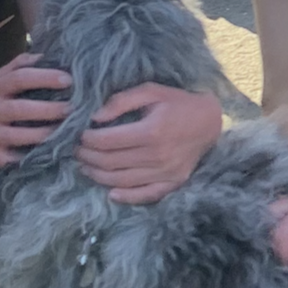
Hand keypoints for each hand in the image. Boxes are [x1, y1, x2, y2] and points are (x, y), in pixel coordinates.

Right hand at [0, 53, 70, 167]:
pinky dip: (34, 156)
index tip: (68, 80)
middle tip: (72, 108)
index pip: (19, 78)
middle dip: (48, 109)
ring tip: (67, 131)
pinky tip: (53, 152)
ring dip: (44, 134)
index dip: (44, 78)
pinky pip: (17, 158)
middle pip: (20, 109)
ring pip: (19, 136)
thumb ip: (17, 66)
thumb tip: (43, 55)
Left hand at [74, 85, 220, 203]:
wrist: (210, 121)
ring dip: (98, 175)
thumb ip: (121, 101)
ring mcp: (166, 172)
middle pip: (110, 162)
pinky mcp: (173, 183)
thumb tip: (94, 117)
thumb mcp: (151, 91)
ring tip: (86, 166)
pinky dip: (126, 197)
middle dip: (88, 156)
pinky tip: (111, 193)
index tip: (79, 135)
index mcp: (151, 131)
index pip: (107, 141)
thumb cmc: (178, 103)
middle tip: (77, 151)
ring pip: (122, 181)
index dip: (87, 140)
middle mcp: (157, 155)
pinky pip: (145, 195)